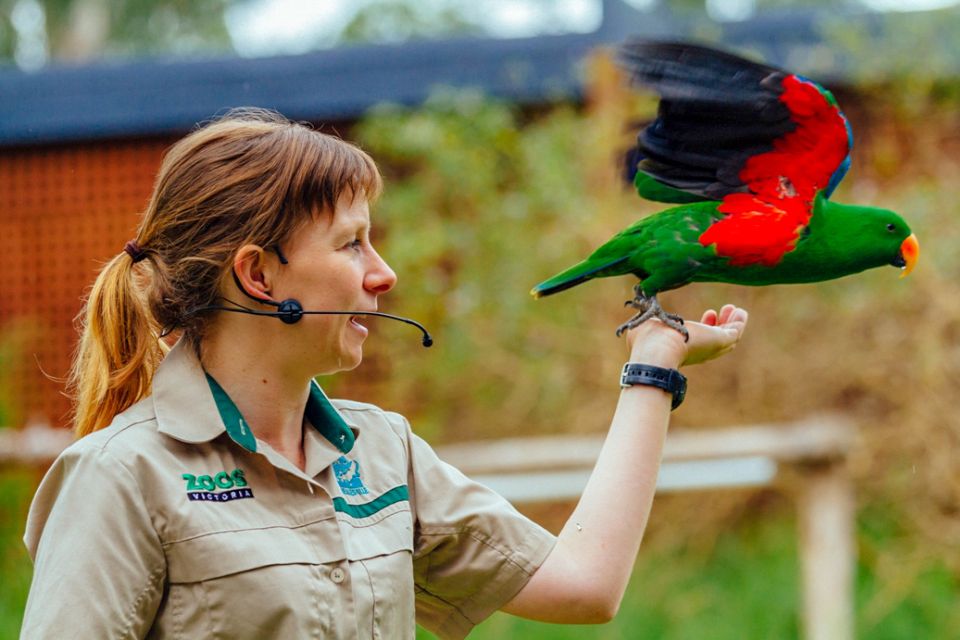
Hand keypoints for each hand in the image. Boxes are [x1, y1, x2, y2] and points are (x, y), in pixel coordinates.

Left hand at [625, 304, 747, 367]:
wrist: (657, 350)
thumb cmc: (646, 339)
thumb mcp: (645, 323)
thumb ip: (643, 315)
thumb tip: (635, 305)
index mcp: (681, 348)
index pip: (698, 339)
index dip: (705, 327)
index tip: (709, 314)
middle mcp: (697, 351)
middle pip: (716, 339)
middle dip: (721, 324)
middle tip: (723, 311)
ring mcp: (710, 348)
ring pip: (728, 337)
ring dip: (733, 323)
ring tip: (735, 310)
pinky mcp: (719, 341)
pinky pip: (735, 332)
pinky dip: (740, 322)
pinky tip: (741, 312)